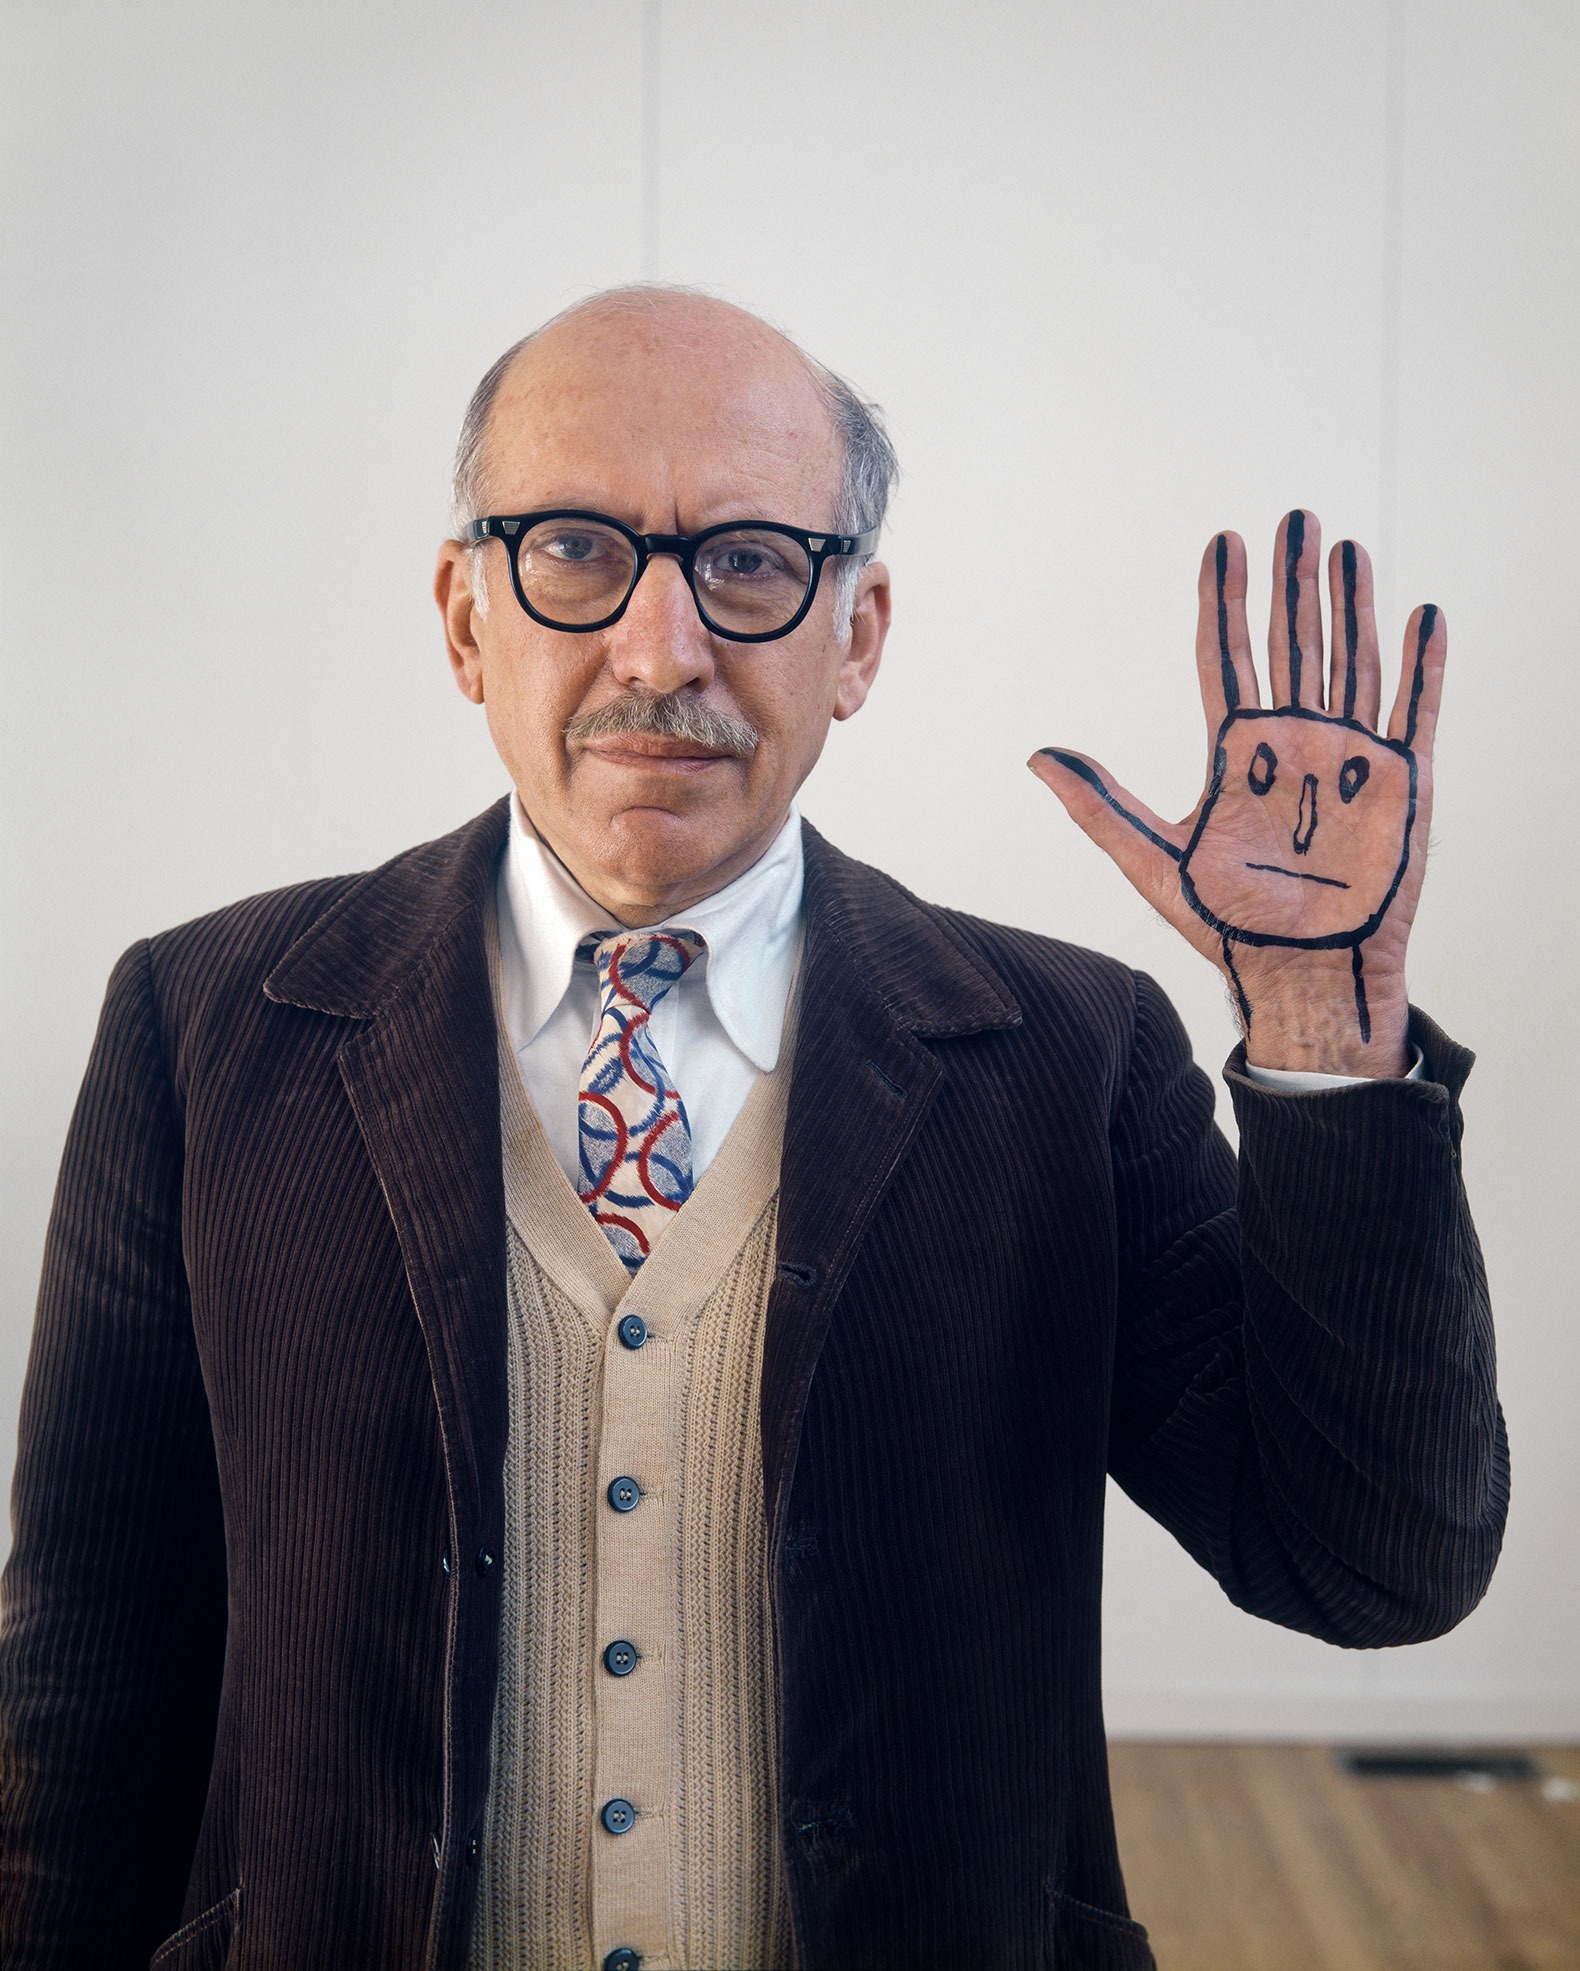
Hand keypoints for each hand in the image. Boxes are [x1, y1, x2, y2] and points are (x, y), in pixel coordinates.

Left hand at [1029, 512, 1444, 1075]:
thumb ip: (1098, 806)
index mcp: (1236, 753)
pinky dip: (1421, 664)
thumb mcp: (1152, 862)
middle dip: (1291, 581)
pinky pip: (1414, 710)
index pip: (1228, 656)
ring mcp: (1348, 757)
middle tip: (1292, 518)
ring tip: (1345, 547)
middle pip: (1293, 643)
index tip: (1221, 542)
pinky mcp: (1400, 782)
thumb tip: (1035, 757)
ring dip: (1352, 605)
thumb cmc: (1229, 926)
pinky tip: (1420, 614)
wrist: (1301, 975)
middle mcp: (1294, 743)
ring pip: (1351, 661)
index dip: (1224, 600)